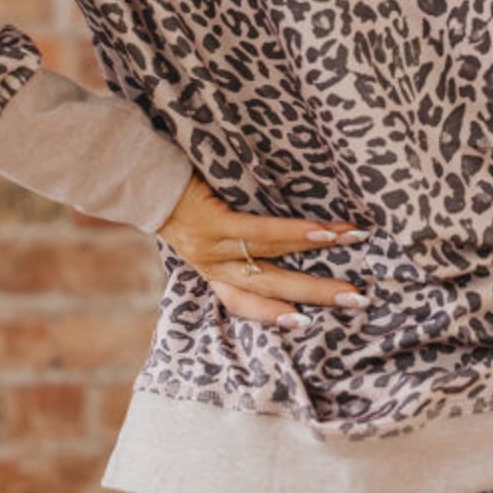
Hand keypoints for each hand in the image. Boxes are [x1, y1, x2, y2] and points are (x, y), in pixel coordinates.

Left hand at [156, 171, 370, 328]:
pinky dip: (297, 235)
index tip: (303, 323)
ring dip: (318, 260)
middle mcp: (211, 265)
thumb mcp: (197, 224)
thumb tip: (272, 232)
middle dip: (316, 295)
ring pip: (272, 262)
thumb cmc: (173, 192)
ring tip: (354, 252)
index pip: (242, 301)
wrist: (135, 169)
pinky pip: (262, 233)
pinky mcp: (213, 223)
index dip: (272, 315)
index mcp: (209, 268)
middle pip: (269, 288)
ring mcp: (212, 247)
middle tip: (357, 300)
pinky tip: (325, 234)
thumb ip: (227, 235)